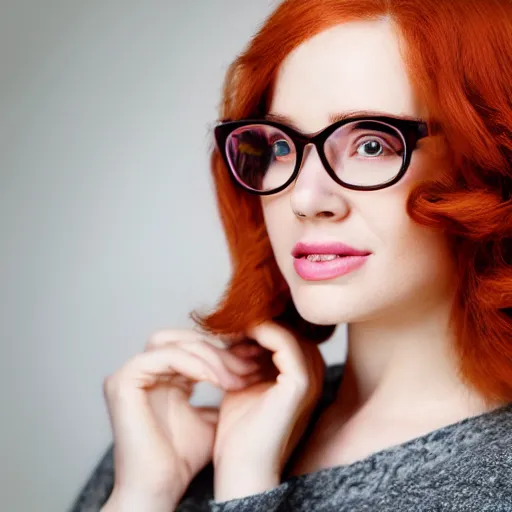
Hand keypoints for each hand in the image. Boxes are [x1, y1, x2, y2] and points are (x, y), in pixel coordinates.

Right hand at [101, 328, 266, 510]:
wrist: (160, 489)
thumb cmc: (182, 458)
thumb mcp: (209, 417)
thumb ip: (219, 391)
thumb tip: (246, 370)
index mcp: (160, 375)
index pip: (193, 345)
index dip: (224, 350)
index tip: (254, 359)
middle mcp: (142, 370)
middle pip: (184, 338)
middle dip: (219, 351)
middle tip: (248, 365)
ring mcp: (129, 373)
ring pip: (176, 343)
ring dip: (210, 357)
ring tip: (234, 378)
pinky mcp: (123, 381)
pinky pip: (164, 357)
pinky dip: (193, 364)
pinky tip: (216, 380)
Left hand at [212, 321, 325, 501]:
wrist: (241, 464)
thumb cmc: (241, 426)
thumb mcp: (245, 379)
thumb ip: (248, 354)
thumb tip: (238, 323)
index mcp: (303, 372)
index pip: (284, 331)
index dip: (258, 323)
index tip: (229, 321)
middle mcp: (314, 372)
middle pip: (287, 328)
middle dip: (256, 322)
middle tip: (228, 321)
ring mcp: (312, 377)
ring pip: (286, 330)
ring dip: (256, 325)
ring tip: (229, 327)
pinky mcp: (302, 383)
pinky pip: (284, 342)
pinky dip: (260, 333)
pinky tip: (236, 335)